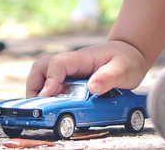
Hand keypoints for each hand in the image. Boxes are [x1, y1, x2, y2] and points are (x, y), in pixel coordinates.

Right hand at [25, 40, 148, 97]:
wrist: (130, 55)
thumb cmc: (126, 60)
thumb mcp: (123, 69)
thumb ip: (109, 77)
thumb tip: (94, 88)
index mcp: (80, 59)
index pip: (57, 64)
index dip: (50, 79)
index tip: (49, 95)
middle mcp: (70, 64)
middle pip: (41, 68)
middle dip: (34, 85)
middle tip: (38, 105)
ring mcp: (69, 72)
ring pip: (42, 76)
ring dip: (38, 91)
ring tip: (44, 109)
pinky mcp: (70, 80)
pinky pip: (52, 84)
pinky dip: (47, 96)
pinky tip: (55, 107)